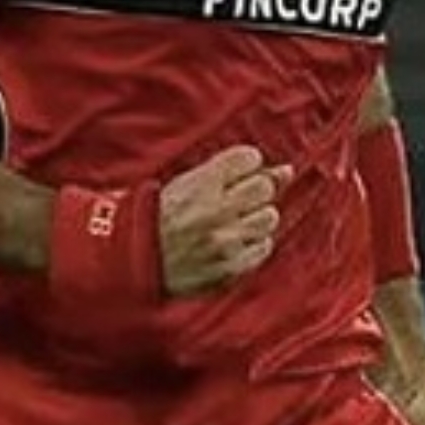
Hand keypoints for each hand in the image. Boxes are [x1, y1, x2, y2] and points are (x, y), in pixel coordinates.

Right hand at [159, 145, 292, 296]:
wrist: (137, 259)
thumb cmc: (163, 217)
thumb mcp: (188, 183)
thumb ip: (233, 172)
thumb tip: (287, 170)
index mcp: (200, 183)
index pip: (249, 158)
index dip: (246, 165)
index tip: (235, 175)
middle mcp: (215, 210)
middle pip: (265, 187)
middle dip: (256, 190)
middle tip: (238, 199)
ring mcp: (225, 241)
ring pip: (269, 217)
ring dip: (256, 218)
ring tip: (233, 222)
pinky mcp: (230, 267)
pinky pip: (264, 247)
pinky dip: (253, 243)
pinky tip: (234, 242)